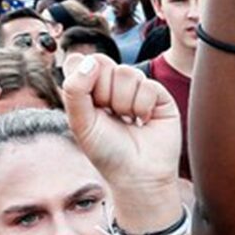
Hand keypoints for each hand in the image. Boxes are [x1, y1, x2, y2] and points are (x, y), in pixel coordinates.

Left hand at [60, 53, 183, 188]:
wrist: (137, 175)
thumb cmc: (107, 152)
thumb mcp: (80, 122)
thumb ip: (75, 89)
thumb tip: (91, 60)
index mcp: (90, 89)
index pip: (81, 61)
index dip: (82, 78)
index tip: (87, 104)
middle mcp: (113, 85)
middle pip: (102, 61)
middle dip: (102, 92)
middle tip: (108, 114)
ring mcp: (136, 88)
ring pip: (127, 72)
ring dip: (124, 103)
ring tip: (127, 120)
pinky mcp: (159, 95)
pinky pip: (147, 85)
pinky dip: (142, 107)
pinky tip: (143, 121)